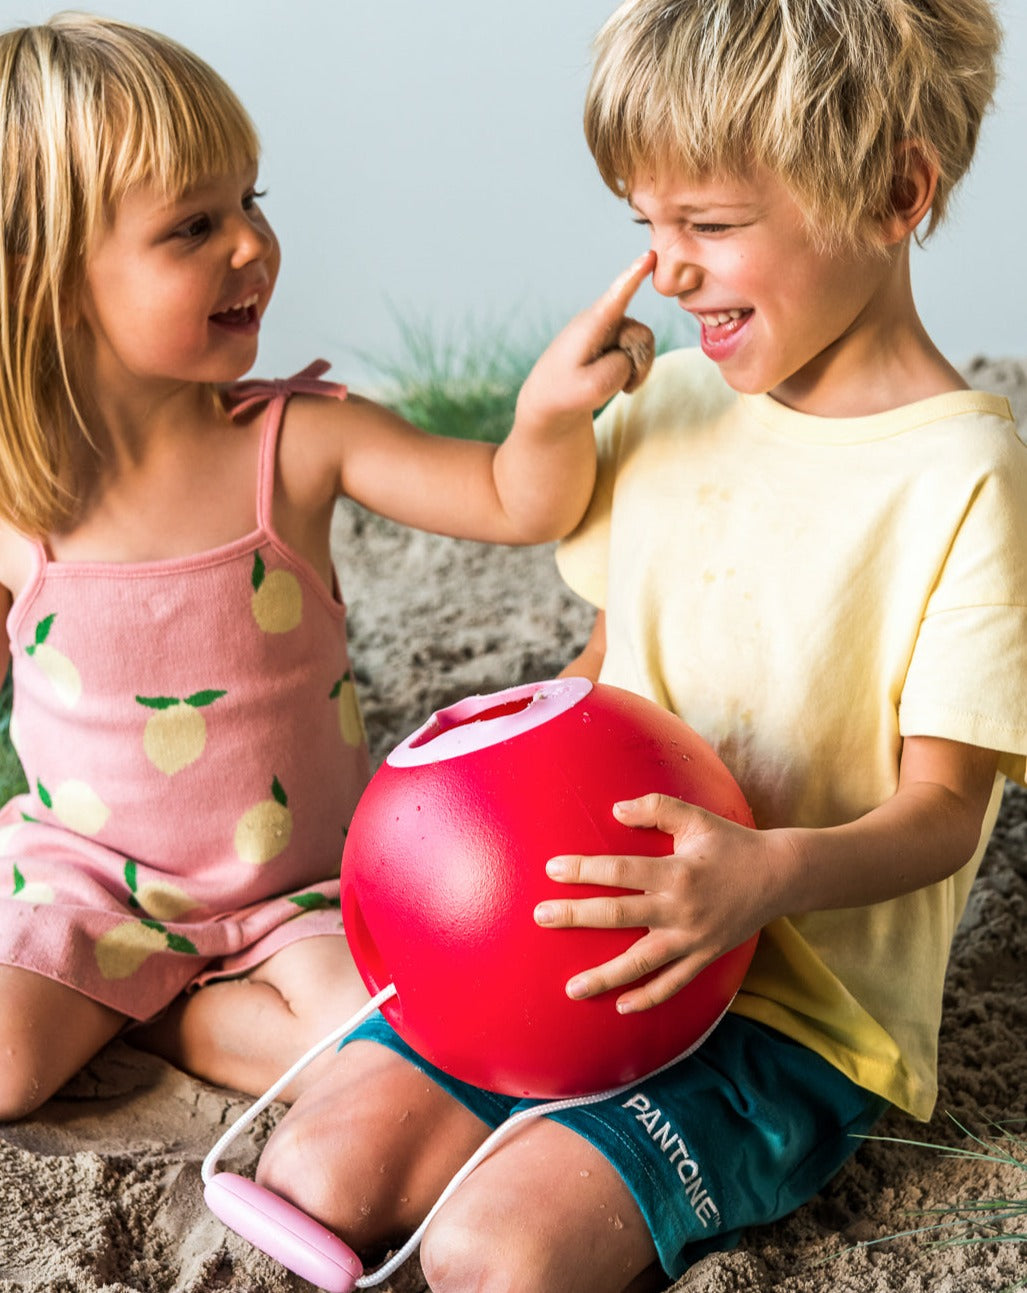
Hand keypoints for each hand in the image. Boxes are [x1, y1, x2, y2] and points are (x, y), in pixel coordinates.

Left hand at [515, 252, 656, 429]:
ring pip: (644, 344)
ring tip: (614, 384)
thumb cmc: (563, 393)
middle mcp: (601, 320)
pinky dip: (635, 371)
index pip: (616, 296)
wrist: (549, 399)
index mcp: (590, 326)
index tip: (649, 256)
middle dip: (638, 363)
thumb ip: (618, 368)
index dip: (634, 276)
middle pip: (641, 335)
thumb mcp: (591, 390)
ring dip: (636, 369)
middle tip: (619, 386)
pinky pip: (640, 350)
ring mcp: (610, 328)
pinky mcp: (614, 338)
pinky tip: (620, 382)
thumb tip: (629, 354)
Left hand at [533, 793, 777, 1013]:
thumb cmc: (732, 843)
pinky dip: (648, 998)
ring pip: (641, 964)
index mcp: (677, 873)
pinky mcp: (704, 957)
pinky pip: (673, 984)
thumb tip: (616, 810)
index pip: (620, 873)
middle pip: (619, 916)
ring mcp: (693, 939)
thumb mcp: (697, 818)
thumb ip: (656, 808)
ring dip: (604, 977)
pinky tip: (621, 1005)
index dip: (584, 870)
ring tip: (571, 989)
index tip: (553, 870)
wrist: (780, 876)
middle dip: (576, 917)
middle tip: (541, 917)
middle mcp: (681, 910)